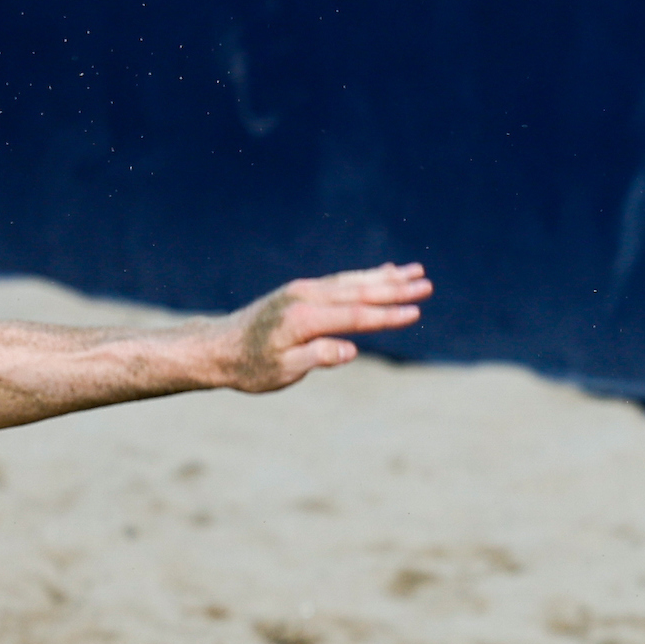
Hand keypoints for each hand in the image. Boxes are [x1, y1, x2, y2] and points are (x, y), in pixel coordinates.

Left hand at [211, 264, 432, 390]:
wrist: (218, 347)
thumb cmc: (250, 366)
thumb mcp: (282, 371)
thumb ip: (316, 357)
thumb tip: (349, 350)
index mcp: (303, 318)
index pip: (354, 315)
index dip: (386, 315)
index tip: (415, 312)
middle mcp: (305, 297)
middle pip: (358, 291)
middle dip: (395, 288)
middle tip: (426, 284)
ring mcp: (303, 290)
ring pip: (352, 281)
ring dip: (385, 277)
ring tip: (414, 272)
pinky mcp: (301, 291)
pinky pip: (340, 280)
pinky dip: (364, 276)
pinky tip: (382, 272)